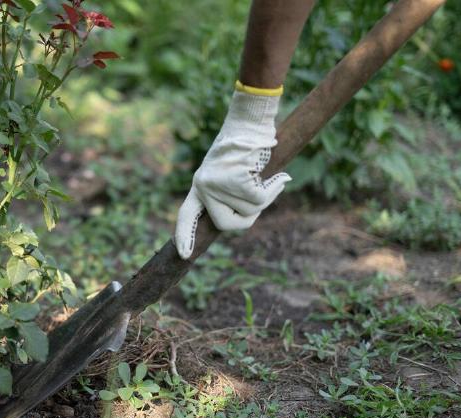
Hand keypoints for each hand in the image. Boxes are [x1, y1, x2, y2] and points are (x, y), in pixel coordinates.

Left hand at [174, 89, 290, 259]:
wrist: (251, 121)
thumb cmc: (245, 146)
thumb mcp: (230, 171)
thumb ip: (230, 194)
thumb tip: (247, 213)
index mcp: (200, 185)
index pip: (187, 215)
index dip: (184, 235)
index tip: (183, 253)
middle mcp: (203, 185)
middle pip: (226, 224)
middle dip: (246, 218)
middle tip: (261, 198)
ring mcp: (217, 184)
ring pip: (248, 211)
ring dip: (265, 197)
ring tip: (267, 176)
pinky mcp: (234, 179)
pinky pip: (258, 199)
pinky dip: (272, 190)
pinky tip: (277, 177)